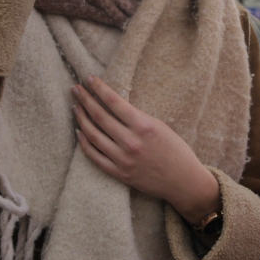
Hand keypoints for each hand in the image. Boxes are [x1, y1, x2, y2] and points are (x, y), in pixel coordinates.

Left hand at [72, 76, 221, 225]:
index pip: (114, 102)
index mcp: (143, 125)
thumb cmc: (176, 150)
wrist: (183, 181)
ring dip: (81, 119)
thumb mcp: (160, 126)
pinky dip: (84, 144)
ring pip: (93, 135)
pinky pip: (95, 157)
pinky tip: (80, 132)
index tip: (89, 78)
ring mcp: (123, 159)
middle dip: (85, 99)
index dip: (99, 88)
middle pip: (99, 116)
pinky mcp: (119, 173)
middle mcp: (130, 141)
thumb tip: (115, 105)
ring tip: (76, 107)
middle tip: (75, 89)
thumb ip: (137, 117)